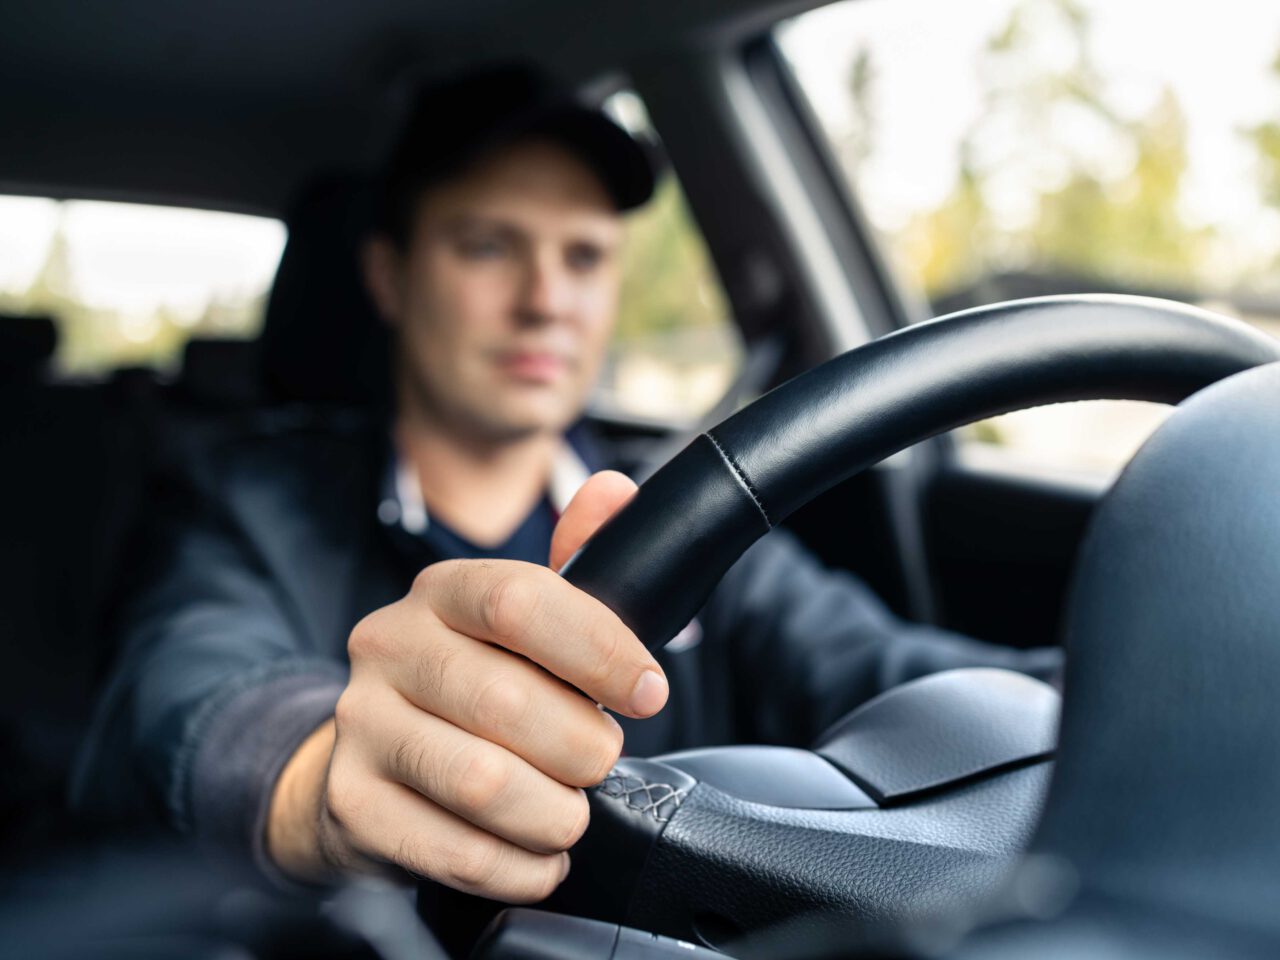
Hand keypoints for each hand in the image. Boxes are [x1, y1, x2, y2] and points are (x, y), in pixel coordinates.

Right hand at [267, 471, 666, 902]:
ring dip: (555, 812)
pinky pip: (454, 850)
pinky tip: (538, 857)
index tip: (649, 691)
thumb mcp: (527, 620)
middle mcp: (388, 645)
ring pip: (483, 782)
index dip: (599, 648)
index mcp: (441, 591)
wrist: (373, 757)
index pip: (520, 599)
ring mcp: (360, 724)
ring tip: (569, 814)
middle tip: (599, 761)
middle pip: (507, 700)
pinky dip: (519, 867)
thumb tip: (617, 491)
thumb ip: (580, 562)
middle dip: (584, 747)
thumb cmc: (474, 683)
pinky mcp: (351, 801)